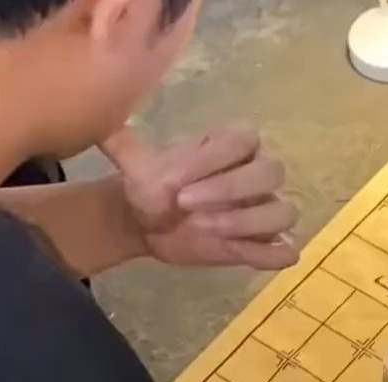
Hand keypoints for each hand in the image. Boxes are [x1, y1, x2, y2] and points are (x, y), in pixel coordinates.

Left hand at [99, 125, 298, 268]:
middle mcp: (256, 174)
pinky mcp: (264, 244)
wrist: (150, 224)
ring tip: (205, 229)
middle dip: (231, 189)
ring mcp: (264, 209)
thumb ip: (125, 146)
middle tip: (187, 205)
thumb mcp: (136, 168)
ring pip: (282, 211)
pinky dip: (273, 253)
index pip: (242, 141)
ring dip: (248, 222)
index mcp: (232, 145)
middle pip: (271, 172)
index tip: (174, 181)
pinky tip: (243, 253)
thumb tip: (101, 123)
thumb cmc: (152, 189)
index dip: (213, 160)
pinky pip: (285, 249)